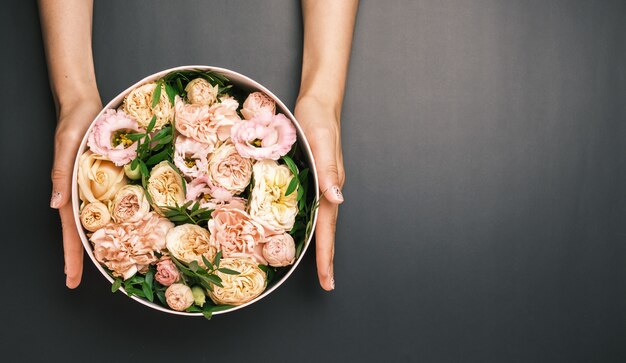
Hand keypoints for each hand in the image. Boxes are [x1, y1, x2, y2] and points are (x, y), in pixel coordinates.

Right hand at [50, 99, 101, 287]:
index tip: (72, 278)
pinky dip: (115, 217)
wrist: (86, 105)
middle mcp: (82, 192)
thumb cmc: (75, 123)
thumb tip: (54, 203)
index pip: (69, 230)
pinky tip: (127, 228)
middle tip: (89, 282)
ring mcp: (94, 187)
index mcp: (69, 190)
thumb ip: (60, 173)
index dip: (72, 255)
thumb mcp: (66, 146)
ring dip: (101, 241)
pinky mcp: (106, 178)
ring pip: (97, 219)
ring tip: (111, 263)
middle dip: (84, 257)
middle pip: (83, 231)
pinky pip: (111, 202)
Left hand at [295, 96, 344, 290]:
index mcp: (331, 185)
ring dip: (320, 243)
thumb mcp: (321, 141)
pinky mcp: (314, 176)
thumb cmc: (317, 118)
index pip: (328, 227)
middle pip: (327, 230)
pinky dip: (310, 224)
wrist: (318, 101)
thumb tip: (338, 200)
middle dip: (326, 258)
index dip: (326, 255)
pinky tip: (302, 229)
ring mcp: (322, 183)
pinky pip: (312, 206)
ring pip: (321, 220)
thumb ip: (329, 169)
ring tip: (317, 266)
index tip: (328, 281)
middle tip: (325, 283)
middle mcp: (328, 189)